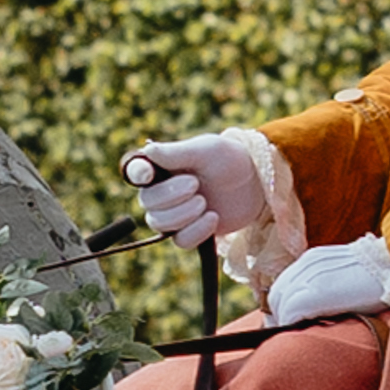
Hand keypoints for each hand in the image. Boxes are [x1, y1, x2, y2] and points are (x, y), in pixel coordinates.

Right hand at [124, 127, 280, 247]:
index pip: (134, 170)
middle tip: (196, 184)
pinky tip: (213, 217)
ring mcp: (173, 215)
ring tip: (205, 202)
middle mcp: (160, 191)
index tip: (147, 174)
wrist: (255, 183)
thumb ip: (176, 153)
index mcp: (160, 167)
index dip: (137, 174)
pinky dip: (197, 230)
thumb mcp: (205, 150)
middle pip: (147, 203)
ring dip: (184, 214)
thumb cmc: (228, 159)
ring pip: (161, 224)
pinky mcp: (190, 233)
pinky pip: (181, 241)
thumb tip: (147, 149)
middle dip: (171, 196)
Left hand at [264, 233, 389, 327]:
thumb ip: (330, 284)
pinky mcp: (316, 292)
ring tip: (295, 336)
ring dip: (284, 322)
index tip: (290, 320)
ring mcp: (310, 277)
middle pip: (276, 294)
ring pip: (279, 303)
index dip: (283, 304)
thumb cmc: (384, 277)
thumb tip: (322, 307)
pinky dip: (291, 324)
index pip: (285, 283)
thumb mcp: (349, 274)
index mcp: (314, 258)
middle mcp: (307, 264)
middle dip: (279, 315)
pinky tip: (302, 332)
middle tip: (288, 333)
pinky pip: (290, 312)